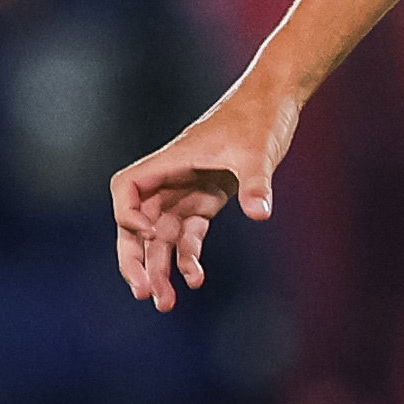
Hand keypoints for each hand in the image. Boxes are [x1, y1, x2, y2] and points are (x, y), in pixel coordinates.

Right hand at [110, 83, 297, 309]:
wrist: (276, 100)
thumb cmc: (260, 117)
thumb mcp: (259, 151)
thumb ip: (255, 182)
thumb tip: (260, 212)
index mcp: (171, 161)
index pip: (126, 188)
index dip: (128, 214)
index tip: (149, 234)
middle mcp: (173, 177)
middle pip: (137, 222)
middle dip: (136, 258)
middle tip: (144, 293)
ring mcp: (189, 189)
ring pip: (162, 235)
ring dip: (161, 267)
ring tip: (165, 302)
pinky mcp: (208, 197)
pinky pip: (189, 232)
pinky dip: (189, 256)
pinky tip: (196, 280)